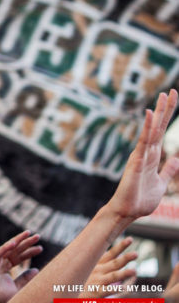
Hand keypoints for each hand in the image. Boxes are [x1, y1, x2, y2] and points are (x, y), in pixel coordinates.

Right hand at [0, 231, 41, 302]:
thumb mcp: (16, 287)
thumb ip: (25, 279)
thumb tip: (36, 270)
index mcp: (6, 267)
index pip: (19, 256)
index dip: (29, 252)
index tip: (40, 248)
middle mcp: (1, 262)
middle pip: (16, 249)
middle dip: (26, 242)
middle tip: (38, 236)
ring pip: (8, 248)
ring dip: (18, 240)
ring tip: (28, 233)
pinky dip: (5, 247)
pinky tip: (14, 243)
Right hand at [81, 237, 136, 297]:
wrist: (65, 292)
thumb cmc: (78, 280)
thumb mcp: (85, 268)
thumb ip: (95, 262)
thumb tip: (105, 255)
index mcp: (97, 264)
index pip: (111, 254)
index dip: (120, 247)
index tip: (130, 239)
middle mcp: (98, 271)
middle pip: (115, 263)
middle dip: (125, 258)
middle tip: (136, 254)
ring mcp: (98, 281)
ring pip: (113, 276)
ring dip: (124, 273)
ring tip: (134, 271)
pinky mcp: (96, 293)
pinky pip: (108, 291)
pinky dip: (116, 289)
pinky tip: (125, 287)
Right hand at [108, 90, 178, 219]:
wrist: (128, 211)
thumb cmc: (141, 199)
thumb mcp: (161, 182)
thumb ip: (168, 170)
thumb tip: (175, 159)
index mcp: (152, 155)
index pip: (161, 131)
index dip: (168, 116)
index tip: (173, 99)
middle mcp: (146, 152)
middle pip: (157, 126)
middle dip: (166, 109)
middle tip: (171, 91)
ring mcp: (141, 155)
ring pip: (152, 130)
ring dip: (158, 113)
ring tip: (164, 96)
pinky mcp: (137, 160)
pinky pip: (144, 141)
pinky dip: (147, 127)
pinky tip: (150, 114)